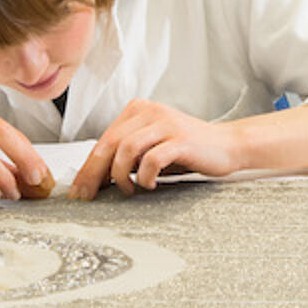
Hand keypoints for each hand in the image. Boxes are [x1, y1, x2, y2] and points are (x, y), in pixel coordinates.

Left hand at [70, 99, 245, 199]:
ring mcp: (166, 124)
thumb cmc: (188, 151)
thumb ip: (127, 156)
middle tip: (88, 197)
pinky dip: (145, 176)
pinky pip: (152, 159)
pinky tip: (149, 185)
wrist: (228, 145)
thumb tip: (94, 178)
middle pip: (110, 143)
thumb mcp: (152, 148)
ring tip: (129, 189)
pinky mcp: (182, 139)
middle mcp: (150, 112)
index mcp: (138, 110)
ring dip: (121, 175)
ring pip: (126, 149)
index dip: (88, 167)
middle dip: (94, 174)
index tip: (79, 190)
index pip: (104, 139)